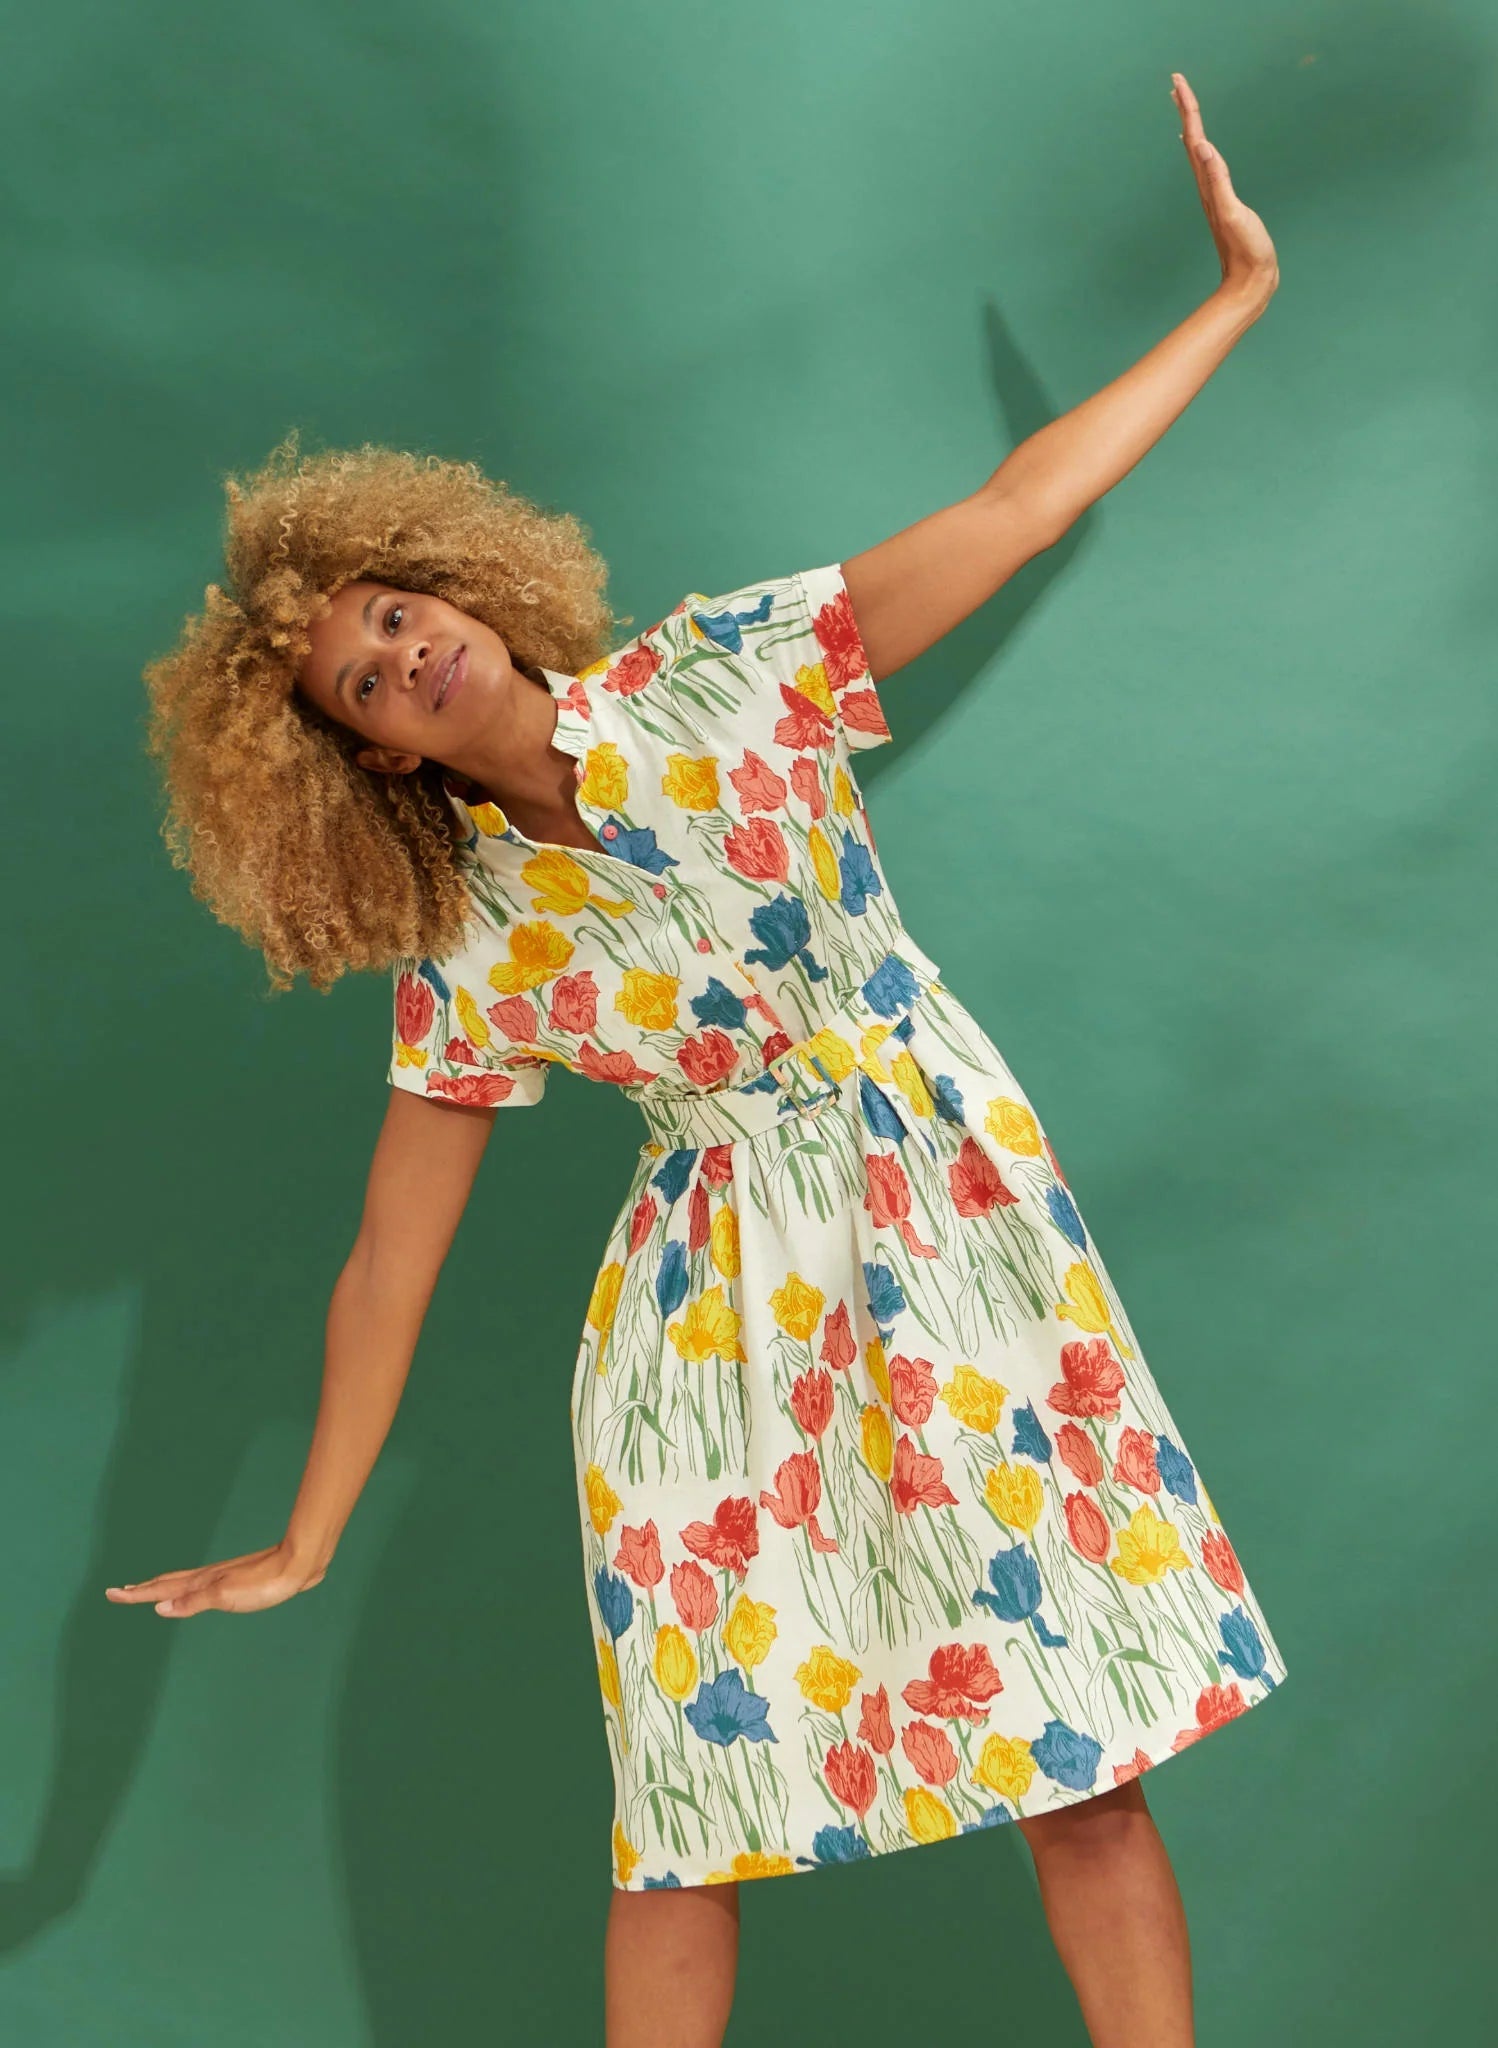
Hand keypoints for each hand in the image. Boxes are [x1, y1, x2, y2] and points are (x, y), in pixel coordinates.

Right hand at [104, 1540, 324, 1617]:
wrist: (298, 1565)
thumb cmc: (264, 1583)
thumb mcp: (225, 1596)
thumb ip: (193, 1601)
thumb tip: (159, 1607)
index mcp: (202, 1582)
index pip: (161, 1589)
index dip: (136, 1594)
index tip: (111, 1593)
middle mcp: (209, 1578)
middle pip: (169, 1583)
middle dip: (144, 1589)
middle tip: (121, 1591)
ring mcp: (223, 1578)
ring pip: (186, 1583)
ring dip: (165, 1587)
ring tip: (151, 1590)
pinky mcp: (239, 1581)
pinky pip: (203, 1586)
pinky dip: (189, 1589)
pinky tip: (197, 1592)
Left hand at [1171, 72, 1277, 303]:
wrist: (1250, 282)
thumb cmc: (1246, 251)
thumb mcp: (1233, 213)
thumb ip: (1218, 182)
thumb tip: (1203, 148)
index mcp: (1208, 184)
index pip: (1195, 137)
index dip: (1188, 108)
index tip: (1177, 81)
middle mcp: (1206, 186)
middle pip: (1192, 140)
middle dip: (1186, 110)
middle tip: (1177, 83)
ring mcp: (1214, 194)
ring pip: (1198, 153)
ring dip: (1192, 128)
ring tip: (1185, 110)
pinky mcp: (1223, 202)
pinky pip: (1209, 168)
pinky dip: (1204, 153)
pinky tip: (1204, 151)